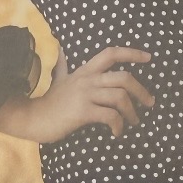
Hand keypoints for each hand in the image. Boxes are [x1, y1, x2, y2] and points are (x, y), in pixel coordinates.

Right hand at [33, 44, 154, 142]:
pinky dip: (119, 125)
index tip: (149, 58)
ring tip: (134, 121)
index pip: (111, 53)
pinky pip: (110, 116)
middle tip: (149, 103)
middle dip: (141, 90)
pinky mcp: (82, 112)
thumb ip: (64, 65)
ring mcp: (84, 95)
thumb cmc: (49, 102)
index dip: (132, 53)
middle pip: (124, 77)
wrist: (32, 119)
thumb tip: (61, 49)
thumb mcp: (58, 79)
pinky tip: (117, 132)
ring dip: (132, 111)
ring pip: (120, 97)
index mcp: (85, 71)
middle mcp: (87, 80)